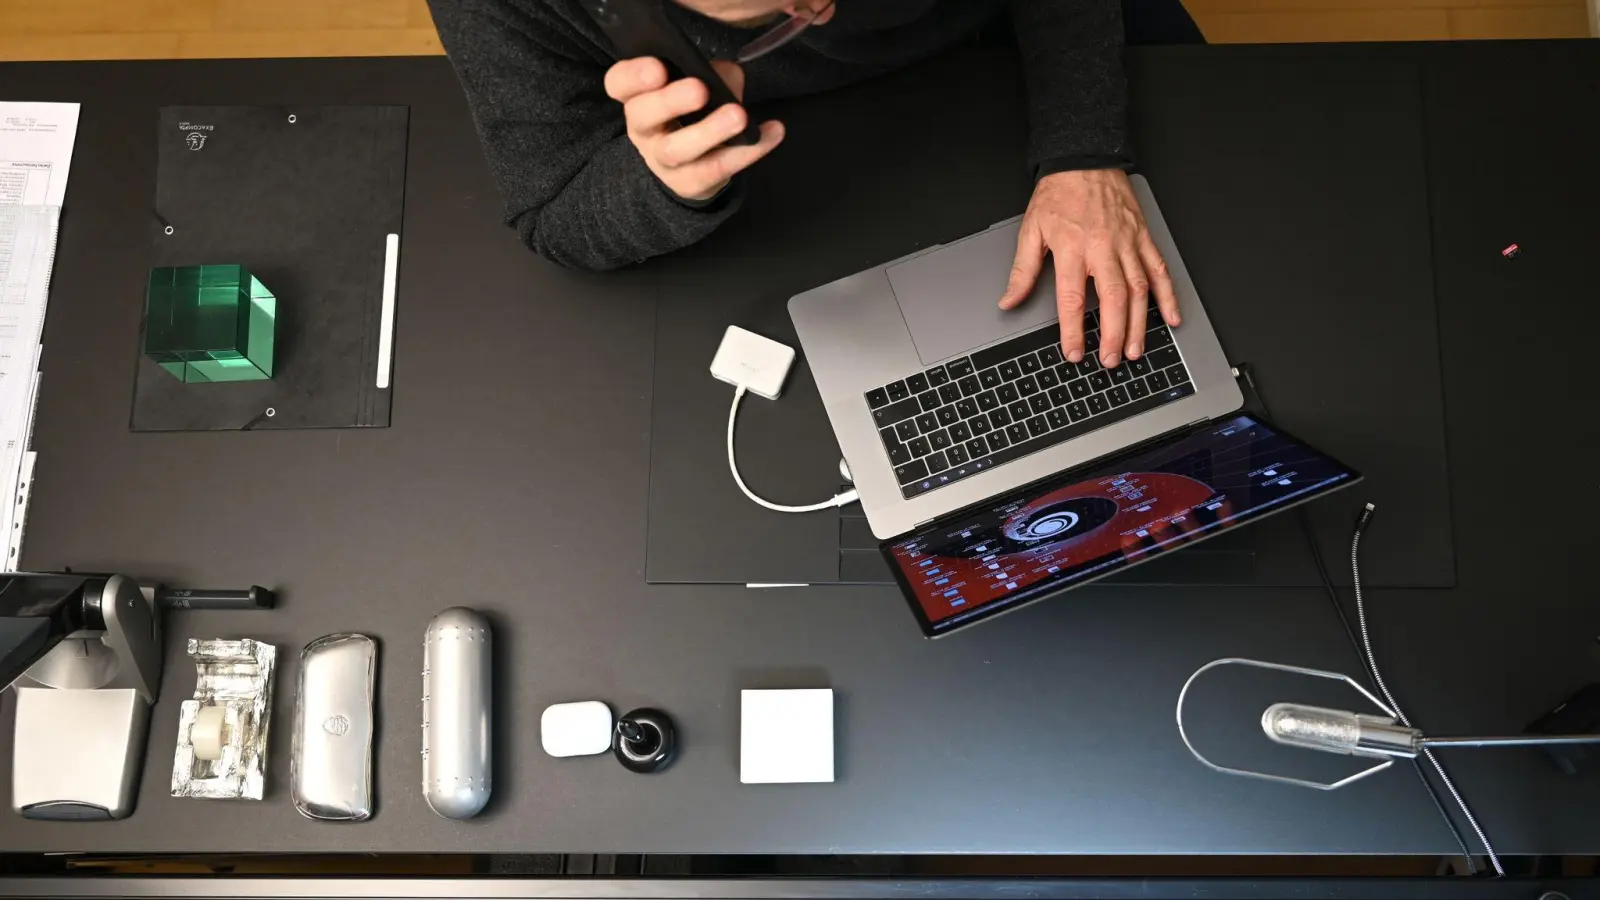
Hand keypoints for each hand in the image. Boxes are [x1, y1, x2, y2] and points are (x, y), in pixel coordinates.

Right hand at [604, 57, 784, 201]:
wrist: (693, 167)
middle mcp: (644, 130)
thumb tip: (727, 75)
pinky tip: (772, 133)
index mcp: (638, 97)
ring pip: (678, 150)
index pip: (619, 83)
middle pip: (643, 116)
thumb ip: (712, 74)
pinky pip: (718, 168)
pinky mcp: (691, 183)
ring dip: (709, 131)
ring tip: (739, 115)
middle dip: (670, 100)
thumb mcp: (698, 86)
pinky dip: (749, 150)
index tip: (658, 68)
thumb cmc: (692, 114)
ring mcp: (664, 161)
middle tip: (699, 88)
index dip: (633, 76)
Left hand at [998, 169, 1178, 367]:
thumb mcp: (1031, 230)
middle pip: (1112, 298)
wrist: (1085, 159)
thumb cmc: (1058, 194)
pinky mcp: (1143, 237)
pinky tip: (1170, 318)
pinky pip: (1159, 269)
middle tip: (1111, 360)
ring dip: (1140, 323)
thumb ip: (1022, 271)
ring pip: (1139, 289)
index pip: (1072, 298)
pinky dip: (1168, 295)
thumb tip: (1009, 301)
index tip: (1074, 352)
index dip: (1073, 330)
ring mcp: (1127, 243)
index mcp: (1072, 248)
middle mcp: (1103, 247)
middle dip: (1114, 334)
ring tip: (1136, 350)